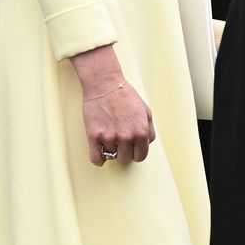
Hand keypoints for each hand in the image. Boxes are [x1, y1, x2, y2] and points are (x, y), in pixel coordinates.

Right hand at [71, 46, 155, 166]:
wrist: (105, 84)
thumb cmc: (126, 95)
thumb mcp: (146, 111)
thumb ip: (149, 130)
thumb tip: (147, 144)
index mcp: (141, 132)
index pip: (140, 156)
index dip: (136, 153)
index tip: (131, 148)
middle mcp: (126, 137)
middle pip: (125, 159)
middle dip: (123, 151)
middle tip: (119, 141)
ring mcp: (110, 137)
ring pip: (111, 157)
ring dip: (110, 149)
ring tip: (109, 136)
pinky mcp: (94, 136)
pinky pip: (96, 159)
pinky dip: (98, 159)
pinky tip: (99, 152)